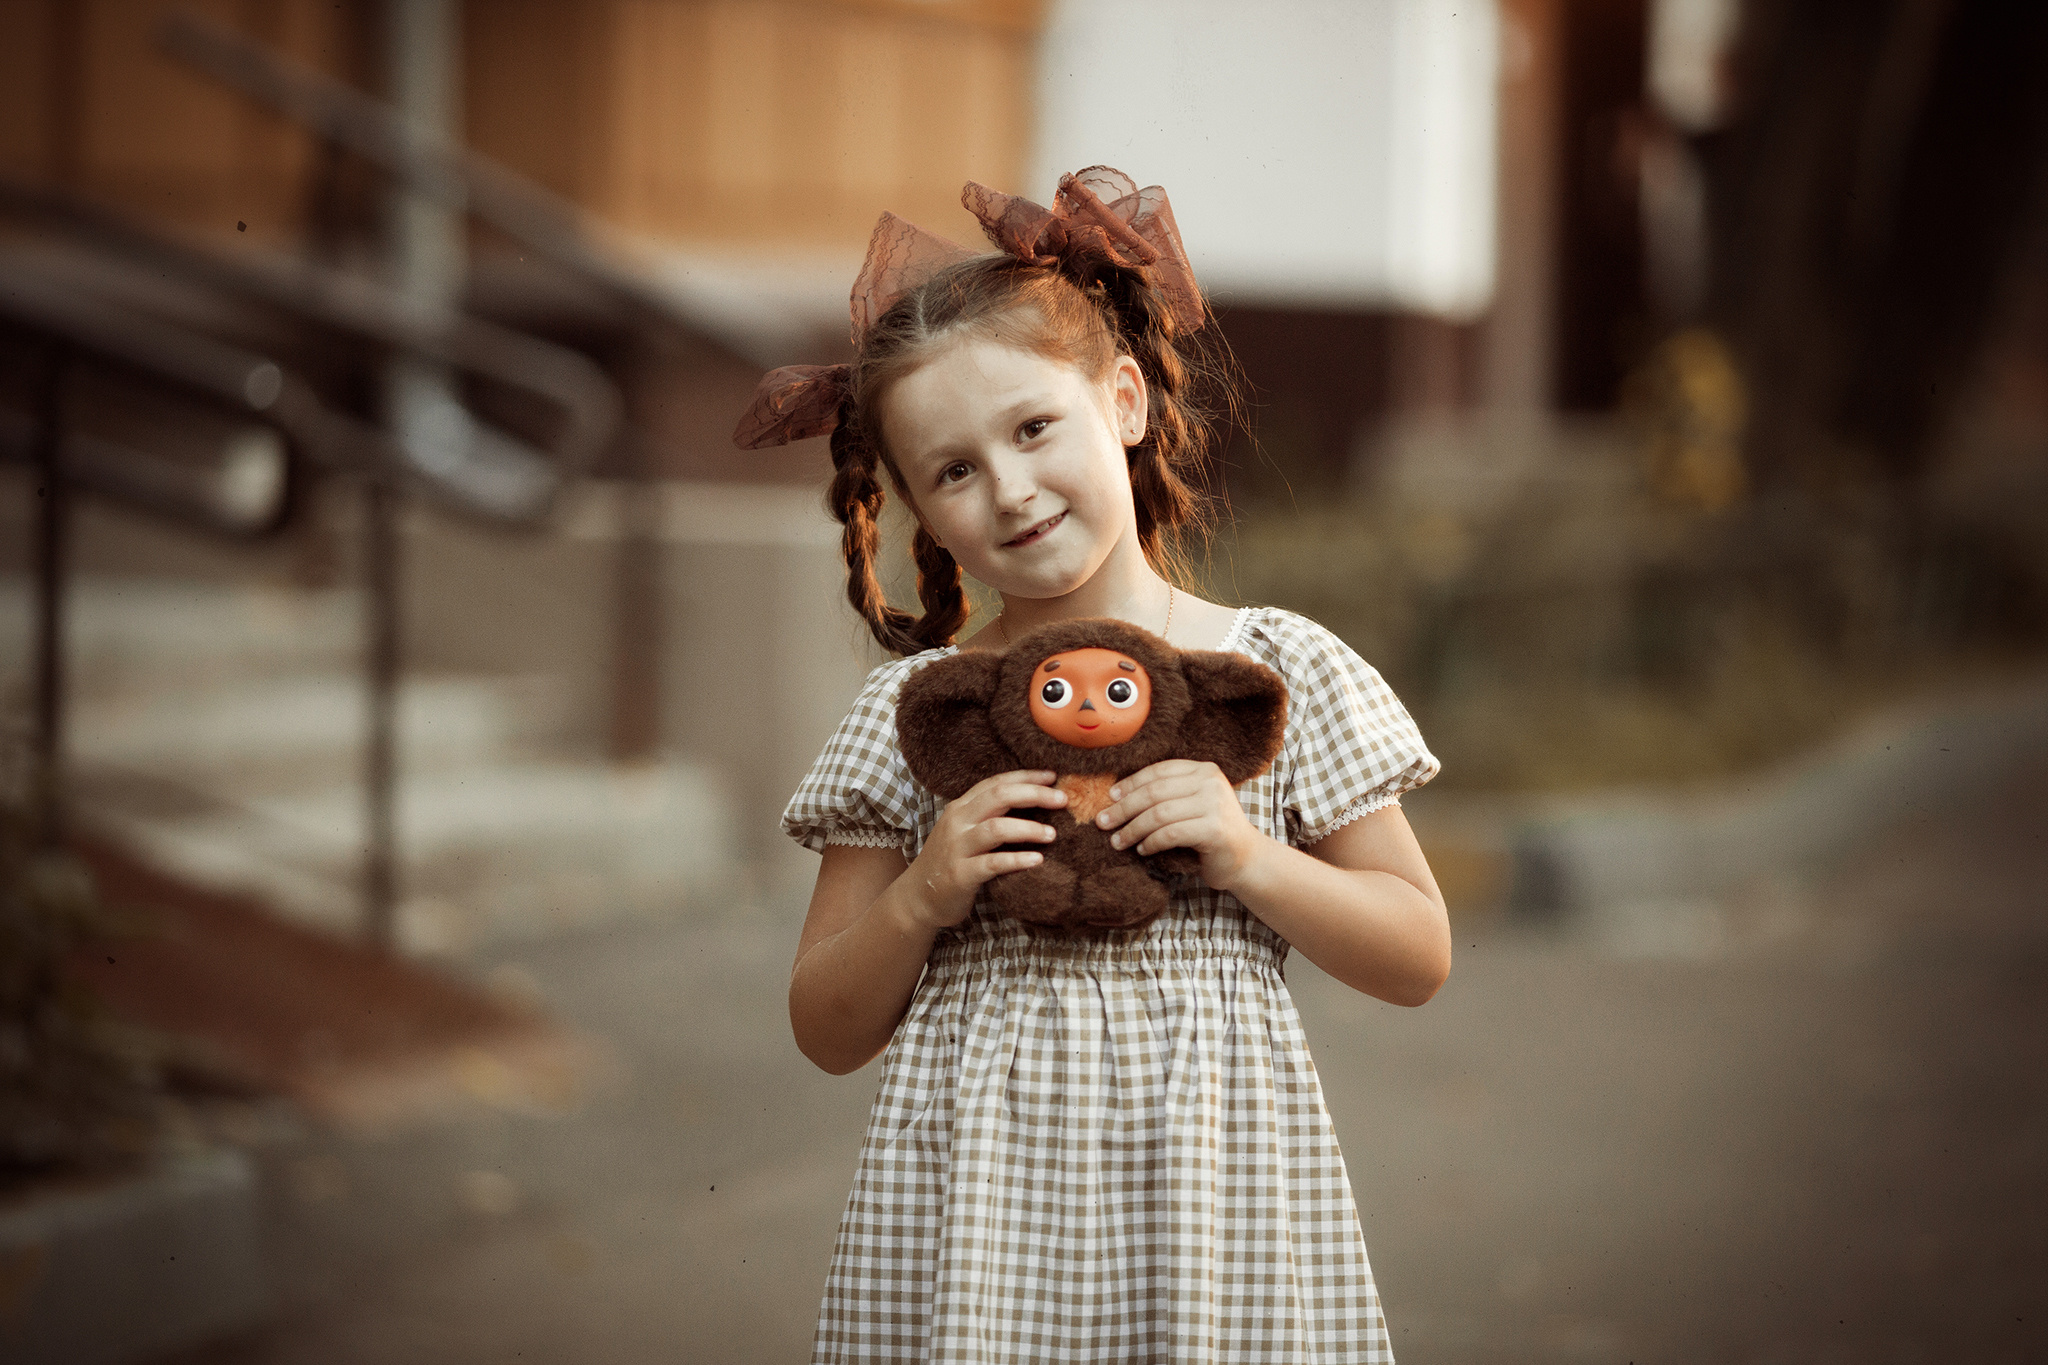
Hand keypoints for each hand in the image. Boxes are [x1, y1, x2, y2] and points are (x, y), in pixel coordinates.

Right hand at [902, 769, 1063, 929]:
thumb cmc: (951, 862)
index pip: (996, 782)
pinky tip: (1037, 860)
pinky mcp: (960, 874)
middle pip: (999, 797)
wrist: (919, 898)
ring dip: (1028, 828)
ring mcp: (957, 848)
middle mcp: (957, 822)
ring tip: (1052, 834)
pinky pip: (992, 863)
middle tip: (1063, 800)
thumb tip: (1033, 803)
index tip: (1054, 777)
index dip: (1026, 777)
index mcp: (961, 807)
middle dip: (1034, 794)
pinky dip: (1017, 860)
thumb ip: (989, 816)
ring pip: (996, 828)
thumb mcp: (965, 831)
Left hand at [1093, 760, 1267, 890]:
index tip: (1110, 797)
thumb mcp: (1190, 804)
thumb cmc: (1210, 833)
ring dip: (1133, 829)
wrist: (1246, 858)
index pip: (1159, 771)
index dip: (1131, 783)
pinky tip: (1142, 850)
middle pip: (1154, 792)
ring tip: (1118, 841)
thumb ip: (1166, 795)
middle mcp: (1211, 782)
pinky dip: (1151, 842)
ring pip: (1159, 814)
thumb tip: (1117, 796)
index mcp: (1204, 770)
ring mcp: (1215, 805)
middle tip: (1103, 822)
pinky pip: (1170, 834)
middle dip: (1124, 808)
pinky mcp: (1214, 830)